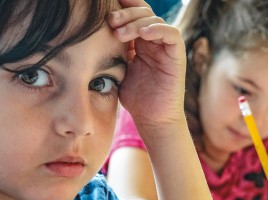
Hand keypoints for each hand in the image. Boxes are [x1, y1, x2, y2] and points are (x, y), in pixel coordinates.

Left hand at [107, 0, 185, 132]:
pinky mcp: (177, 56)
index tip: (103, 9)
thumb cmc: (136, 99)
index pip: (133, 14)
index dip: (122, 7)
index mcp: (140, 42)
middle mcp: (155, 41)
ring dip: (136, 22)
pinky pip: (171, 34)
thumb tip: (90, 34)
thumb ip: (111, 51)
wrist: (152, 120)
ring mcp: (166, 47)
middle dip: (126, 13)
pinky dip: (157, 30)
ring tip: (120, 33)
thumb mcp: (118, 70)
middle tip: (110, 20)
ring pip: (155, 20)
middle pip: (143, 13)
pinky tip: (142, 35)